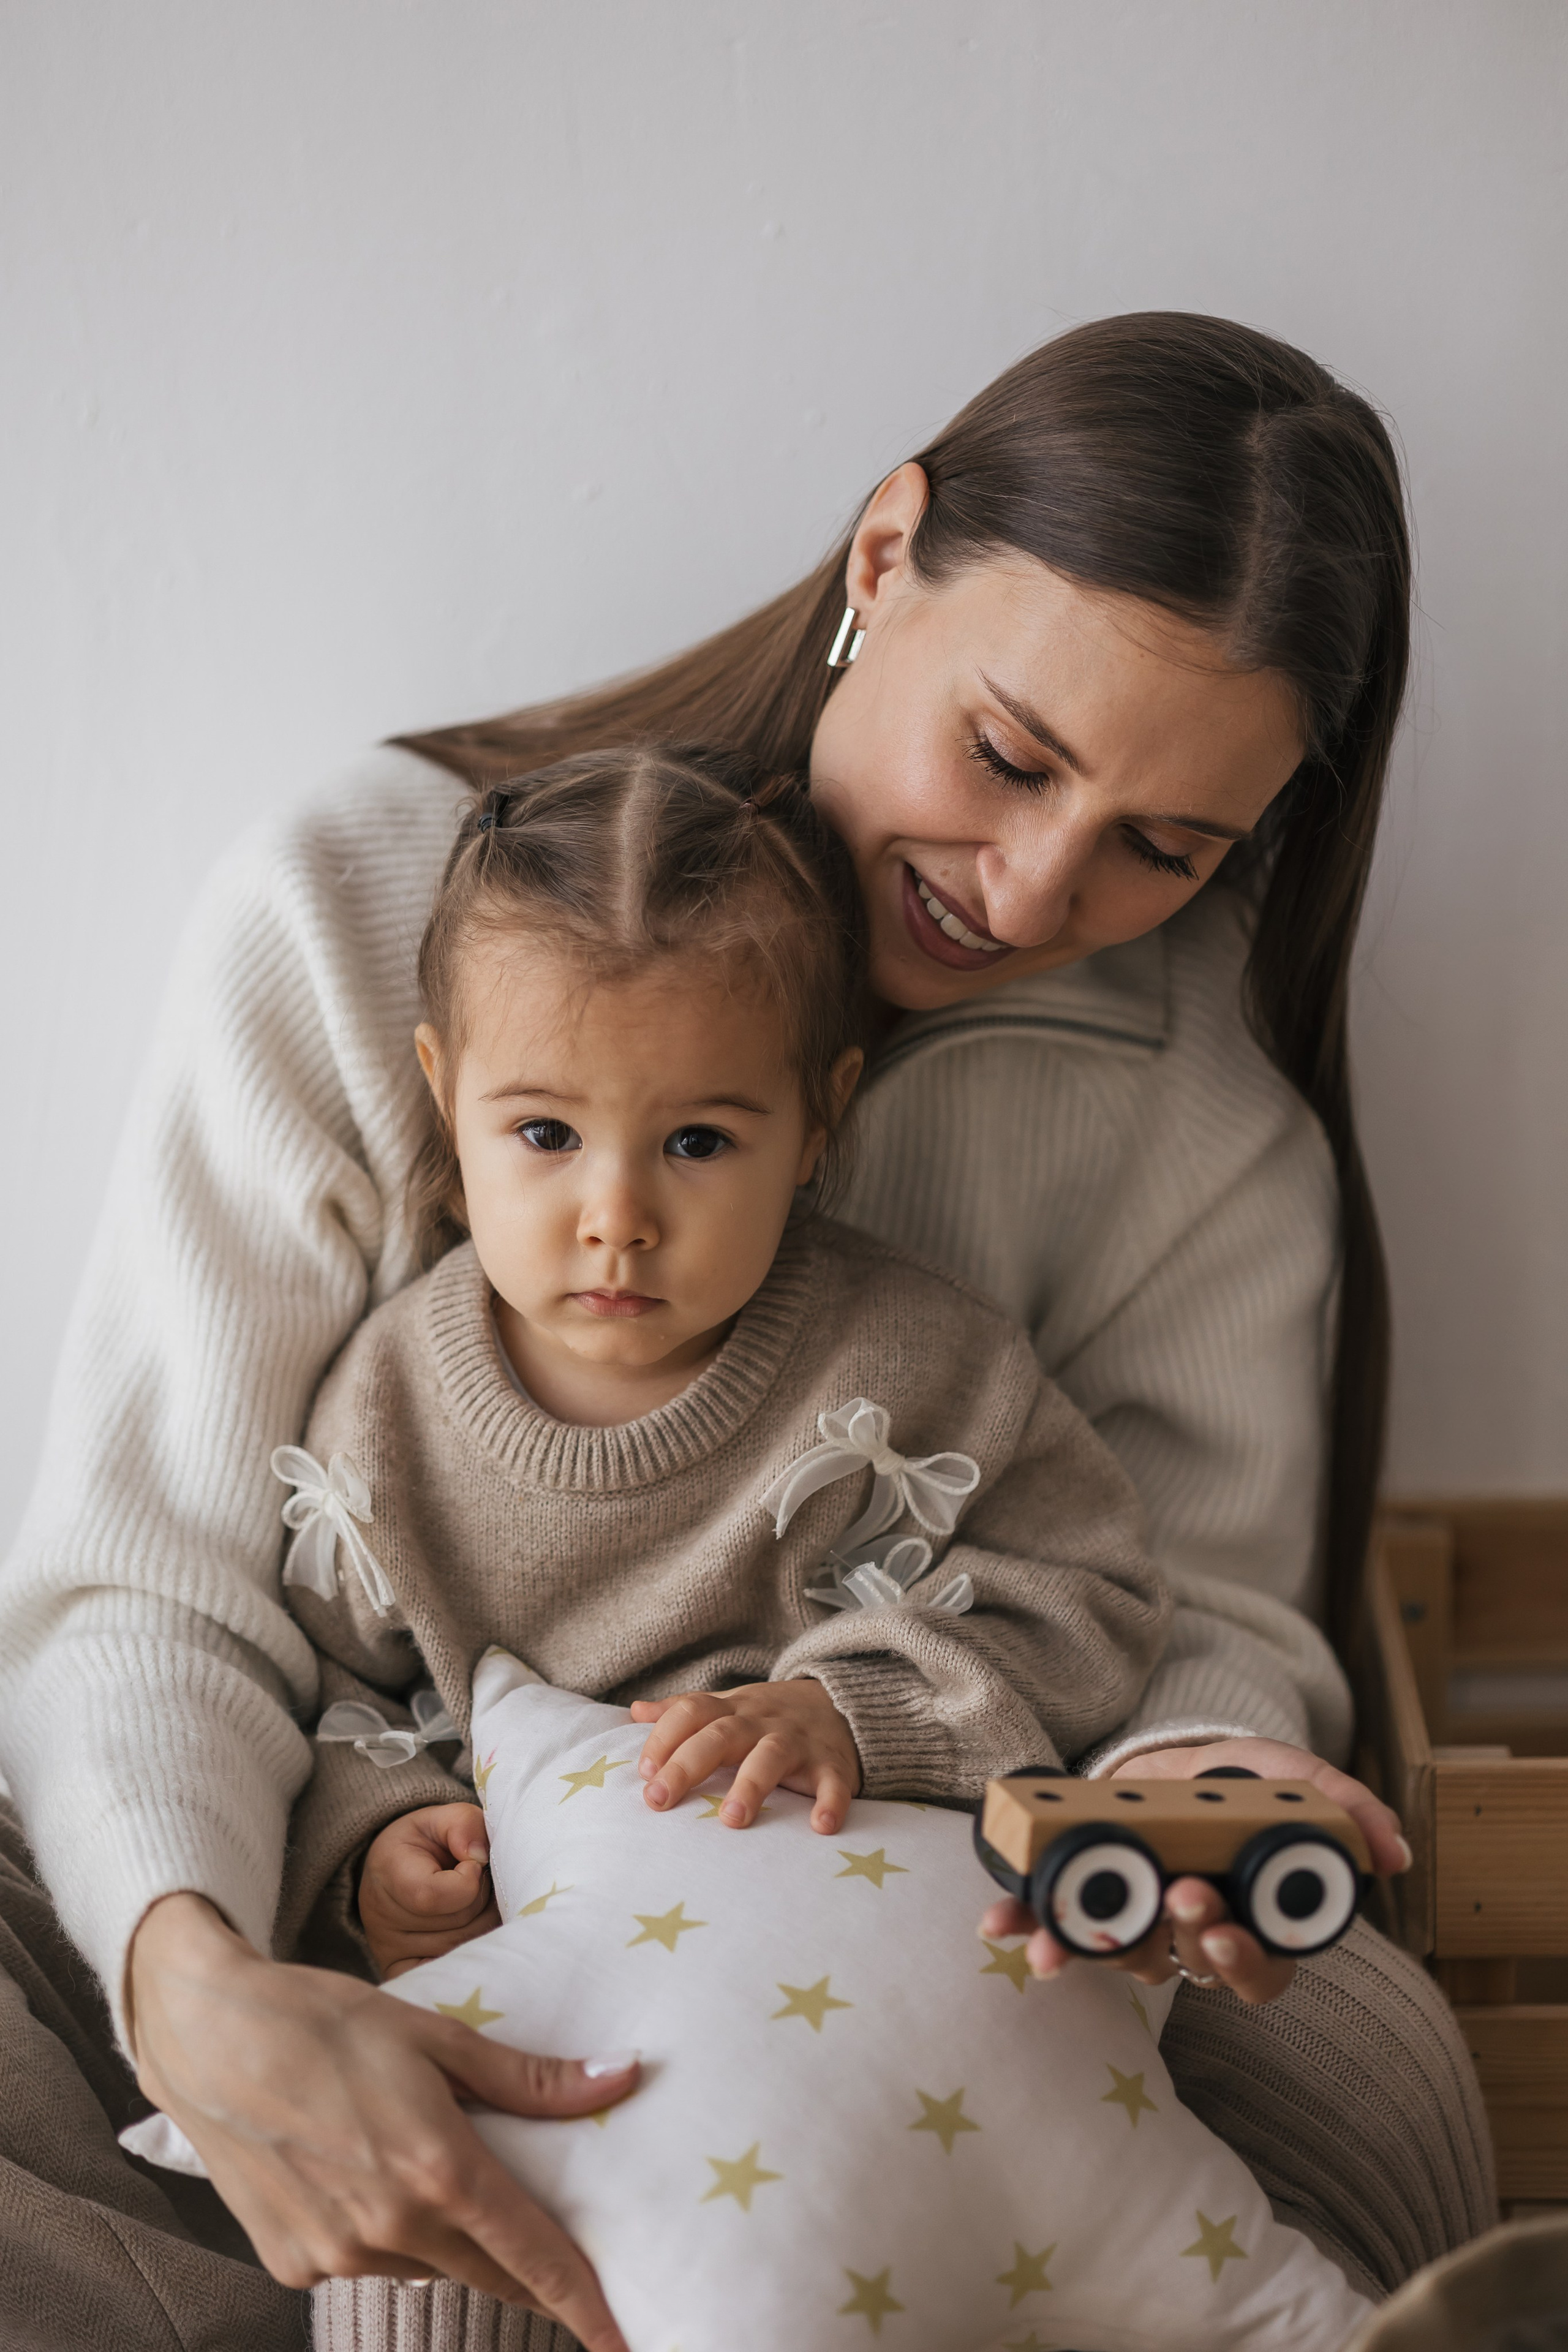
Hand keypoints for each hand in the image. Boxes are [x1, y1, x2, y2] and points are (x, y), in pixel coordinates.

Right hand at [128, 1891, 636, 2341]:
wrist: (208, 2038)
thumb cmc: (327, 2022)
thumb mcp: (437, 2036)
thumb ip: (530, 2079)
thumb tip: (622, 2077)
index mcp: (439, 2171)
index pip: (535, 2257)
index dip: (585, 2303)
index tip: (624, 2341)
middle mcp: (391, 2229)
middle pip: (490, 2272)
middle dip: (531, 2274)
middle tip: (562, 2260)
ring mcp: (338, 2257)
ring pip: (429, 2267)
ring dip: (450, 2240)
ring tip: (434, 2177)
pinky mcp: (294, 2267)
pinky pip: (367, 2265)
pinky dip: (385, 2236)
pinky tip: (364, 2181)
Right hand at [359, 1803, 499, 1978]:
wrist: (393, 1869)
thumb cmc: (424, 1842)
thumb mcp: (441, 1818)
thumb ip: (463, 1824)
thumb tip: (479, 1856)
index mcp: (387, 1872)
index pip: (433, 1896)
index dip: (469, 1880)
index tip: (473, 1864)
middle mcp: (381, 1918)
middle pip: (459, 1923)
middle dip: (483, 1899)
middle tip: (477, 1880)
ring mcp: (389, 1951)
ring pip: (465, 1948)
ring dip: (483, 1922)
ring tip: (470, 1901)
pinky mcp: (401, 1972)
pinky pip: (447, 1974)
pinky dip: (471, 1954)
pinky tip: (471, 1932)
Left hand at [629, 1678, 861, 1831]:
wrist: (841, 1704)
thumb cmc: (769, 1717)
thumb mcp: (728, 1706)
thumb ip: (683, 1710)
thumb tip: (634, 1712)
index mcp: (732, 1709)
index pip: (691, 1712)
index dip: (663, 1738)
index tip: (644, 1773)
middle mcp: (761, 1722)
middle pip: (721, 1735)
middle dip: (687, 1765)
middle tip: (658, 1801)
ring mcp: (799, 1742)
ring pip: (772, 1755)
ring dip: (751, 1784)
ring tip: (731, 1819)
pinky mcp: (833, 1765)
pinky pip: (833, 1783)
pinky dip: (830, 1802)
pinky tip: (820, 1826)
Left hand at [979, 1738, 1411, 2006]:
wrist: (1173, 1759)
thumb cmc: (1241, 1782)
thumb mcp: (1293, 1779)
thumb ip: (1343, 1810)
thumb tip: (1395, 1851)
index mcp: (1249, 1920)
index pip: (1257, 1972)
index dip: (1242, 1960)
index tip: (1224, 1930)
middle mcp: (1191, 1935)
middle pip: (1184, 1965)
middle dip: (1175, 1938)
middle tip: (1176, 1898)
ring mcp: (1136, 1921)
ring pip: (1118, 1953)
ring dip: (1090, 1946)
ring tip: (1060, 1940)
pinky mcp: (1084, 1898)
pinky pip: (1056, 1924)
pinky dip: (1027, 1925)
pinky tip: (1001, 1924)